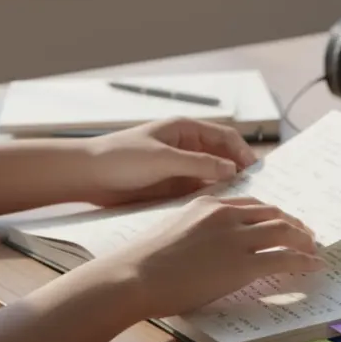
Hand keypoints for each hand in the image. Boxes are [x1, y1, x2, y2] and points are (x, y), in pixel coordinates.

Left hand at [83, 118, 257, 206]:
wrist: (85, 177)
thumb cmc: (120, 158)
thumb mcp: (163, 158)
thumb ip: (200, 163)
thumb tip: (233, 170)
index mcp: (186, 130)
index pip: (226, 137)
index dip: (243, 152)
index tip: (255, 171)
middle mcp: (187, 147)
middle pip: (223, 157)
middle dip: (239, 171)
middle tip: (253, 191)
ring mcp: (180, 168)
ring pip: (213, 176)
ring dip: (226, 187)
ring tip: (239, 203)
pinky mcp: (172, 187)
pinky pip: (199, 192)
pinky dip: (210, 199)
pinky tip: (217, 210)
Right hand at [97, 195, 323, 319]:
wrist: (133, 276)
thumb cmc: (142, 263)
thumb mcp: (173, 232)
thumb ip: (196, 230)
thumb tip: (208, 247)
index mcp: (208, 203)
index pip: (251, 205)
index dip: (272, 215)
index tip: (282, 223)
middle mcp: (226, 214)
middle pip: (274, 213)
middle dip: (294, 224)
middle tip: (305, 236)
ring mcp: (237, 237)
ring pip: (285, 231)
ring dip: (304, 241)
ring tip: (313, 250)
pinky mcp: (244, 263)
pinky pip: (285, 258)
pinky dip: (304, 261)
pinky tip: (313, 266)